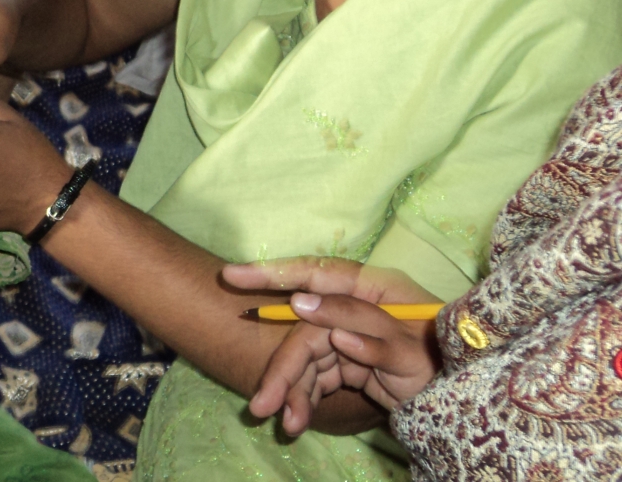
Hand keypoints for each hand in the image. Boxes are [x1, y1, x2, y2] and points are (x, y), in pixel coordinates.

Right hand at [222, 258, 440, 433]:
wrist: (469, 402)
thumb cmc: (445, 364)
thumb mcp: (406, 345)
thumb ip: (357, 321)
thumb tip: (303, 304)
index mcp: (372, 288)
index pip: (314, 274)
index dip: (270, 274)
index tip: (231, 276)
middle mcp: (355, 307)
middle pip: (304, 331)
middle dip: (282, 368)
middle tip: (260, 403)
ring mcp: (351, 335)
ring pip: (307, 359)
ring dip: (293, 392)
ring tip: (287, 425)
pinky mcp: (350, 363)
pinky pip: (318, 377)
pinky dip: (306, 398)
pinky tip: (298, 421)